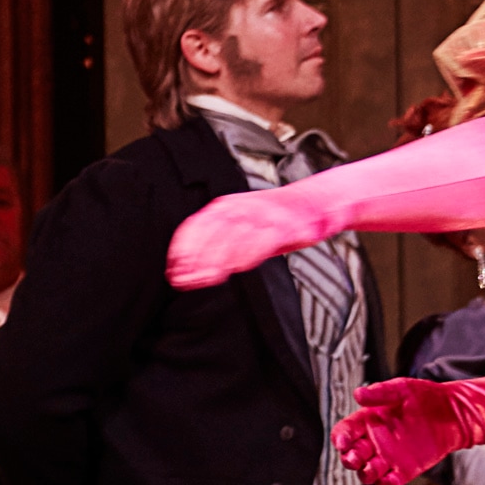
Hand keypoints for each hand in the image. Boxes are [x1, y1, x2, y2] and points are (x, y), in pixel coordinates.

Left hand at [166, 182, 327, 289]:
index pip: (195, 226)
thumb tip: (186, 267)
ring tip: (207, 278)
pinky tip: (239, 267)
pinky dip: (249, 253)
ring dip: (218, 258)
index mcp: (224, 207)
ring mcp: (261, 216)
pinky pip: (263, 239)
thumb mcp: (237, 224)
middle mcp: (239, 208)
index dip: (182, 250)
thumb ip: (214, 242)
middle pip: (211, 232)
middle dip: (196, 259)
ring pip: (234, 235)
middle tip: (187, 281)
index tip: (173, 271)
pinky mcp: (283, 226)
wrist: (311, 204)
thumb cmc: (271, 220)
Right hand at [336, 377, 481, 484]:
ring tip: (372, 468)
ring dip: (365, 473)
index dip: (341, 437)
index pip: (345, 432)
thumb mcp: (401, 389)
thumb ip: (380, 393)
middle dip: (350, 459)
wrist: (453, 413)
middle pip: (352, 456)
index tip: (342, 441)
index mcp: (368, 421)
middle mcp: (375, 441)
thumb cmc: (426, 397)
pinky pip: (388, 484)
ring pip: (367, 473)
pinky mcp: (404, 471)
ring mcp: (389, 458)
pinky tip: (389, 480)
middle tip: (355, 457)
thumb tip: (358, 394)